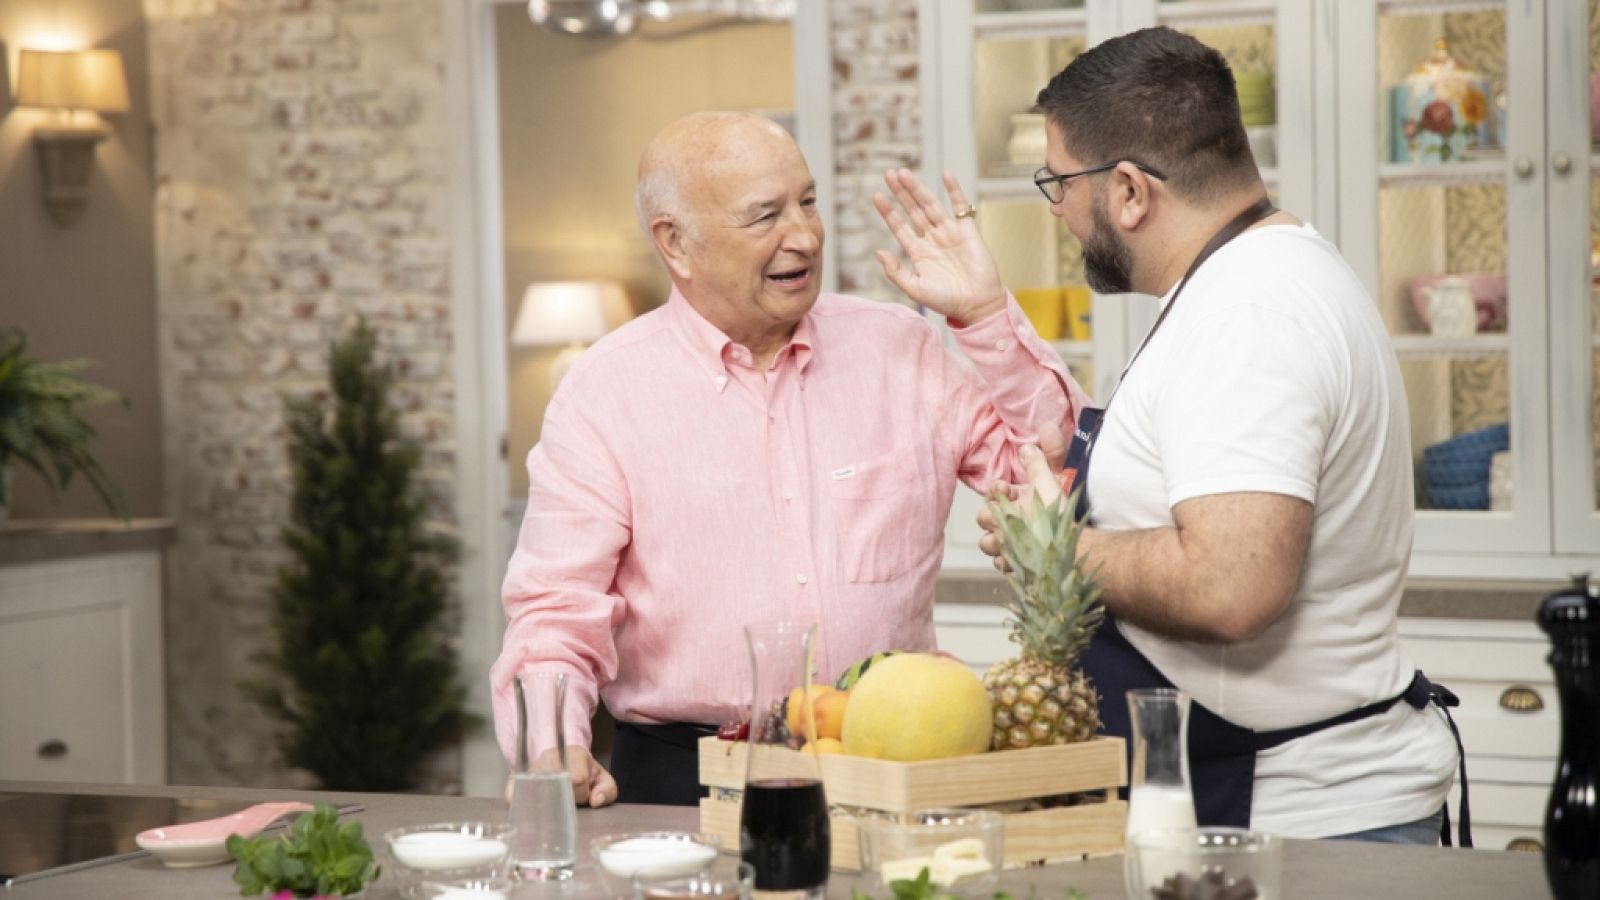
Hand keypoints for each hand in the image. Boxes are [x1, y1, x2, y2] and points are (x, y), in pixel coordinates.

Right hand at [503, 746, 618, 806]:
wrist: (560, 755)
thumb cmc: (583, 770)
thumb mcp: (602, 778)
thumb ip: (607, 790)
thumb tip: (595, 801)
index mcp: (574, 754)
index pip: (577, 779)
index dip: (581, 794)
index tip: (581, 798)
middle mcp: (549, 758)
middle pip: (556, 791)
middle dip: (563, 804)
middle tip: (565, 805)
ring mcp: (530, 768)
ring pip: (534, 797)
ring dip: (542, 809)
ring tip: (550, 809)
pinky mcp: (515, 778)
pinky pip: (514, 796)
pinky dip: (520, 806)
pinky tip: (528, 812)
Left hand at [872, 169, 1007, 322]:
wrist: (977, 305)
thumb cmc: (947, 301)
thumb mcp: (915, 289)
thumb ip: (895, 272)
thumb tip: (878, 252)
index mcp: (918, 252)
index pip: (899, 227)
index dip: (888, 212)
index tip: (877, 196)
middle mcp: (932, 239)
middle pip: (913, 210)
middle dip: (901, 193)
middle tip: (889, 174)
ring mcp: (949, 233)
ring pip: (930, 205)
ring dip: (918, 189)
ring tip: (904, 173)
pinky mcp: (967, 230)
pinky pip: (960, 206)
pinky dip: (954, 190)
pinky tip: (945, 174)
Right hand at [977, 422, 1070, 571]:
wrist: (1079, 546)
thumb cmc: (1065, 513)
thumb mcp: (1055, 481)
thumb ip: (1049, 455)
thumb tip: (1046, 427)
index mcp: (1017, 501)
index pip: (992, 493)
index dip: (994, 490)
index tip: (1004, 488)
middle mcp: (1010, 521)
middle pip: (984, 518)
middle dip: (990, 517)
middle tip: (1005, 518)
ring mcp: (1010, 543)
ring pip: (987, 543)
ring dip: (994, 541)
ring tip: (1008, 541)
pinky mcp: (1015, 565)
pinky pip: (1000, 564)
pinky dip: (1007, 561)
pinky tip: (1019, 558)